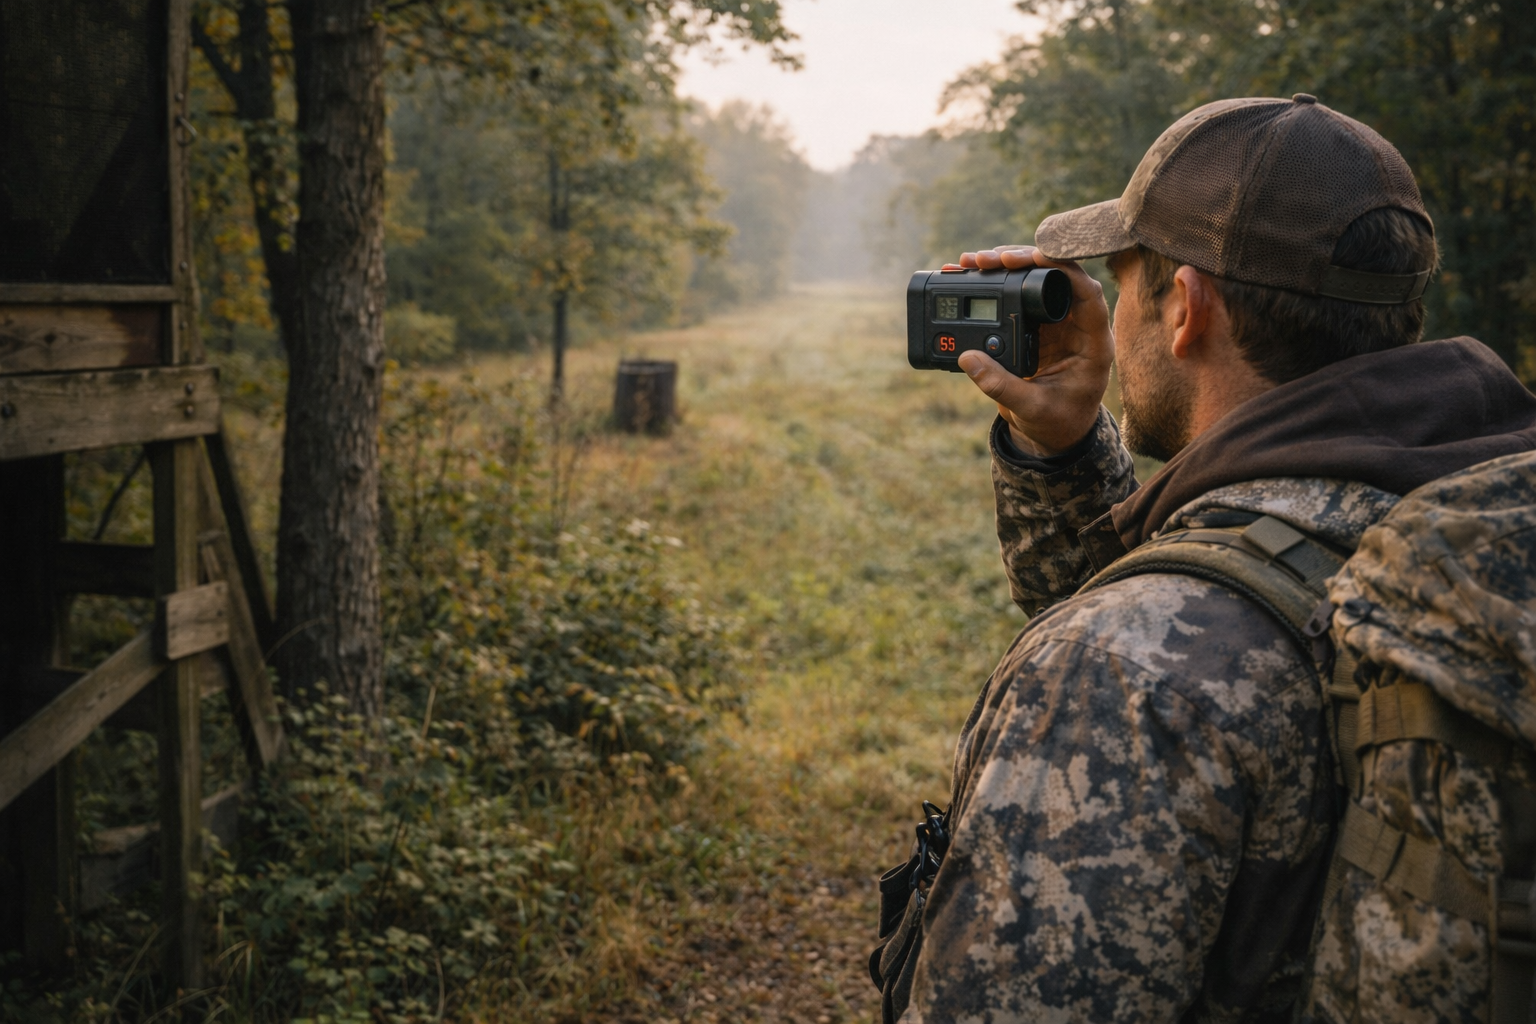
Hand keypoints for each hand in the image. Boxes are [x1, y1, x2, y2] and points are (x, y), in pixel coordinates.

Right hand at [950, 246, 1112, 457]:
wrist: (1051, 433)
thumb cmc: (1056, 422)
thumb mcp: (1032, 409)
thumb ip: (1002, 387)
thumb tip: (969, 359)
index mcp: (1092, 342)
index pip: (1088, 294)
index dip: (1064, 270)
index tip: (1034, 257)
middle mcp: (1075, 324)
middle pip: (1056, 276)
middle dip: (1022, 260)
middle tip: (989, 258)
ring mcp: (1052, 321)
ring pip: (1033, 280)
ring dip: (1004, 267)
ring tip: (972, 262)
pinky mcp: (1031, 324)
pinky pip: (1014, 295)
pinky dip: (993, 284)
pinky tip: (970, 275)